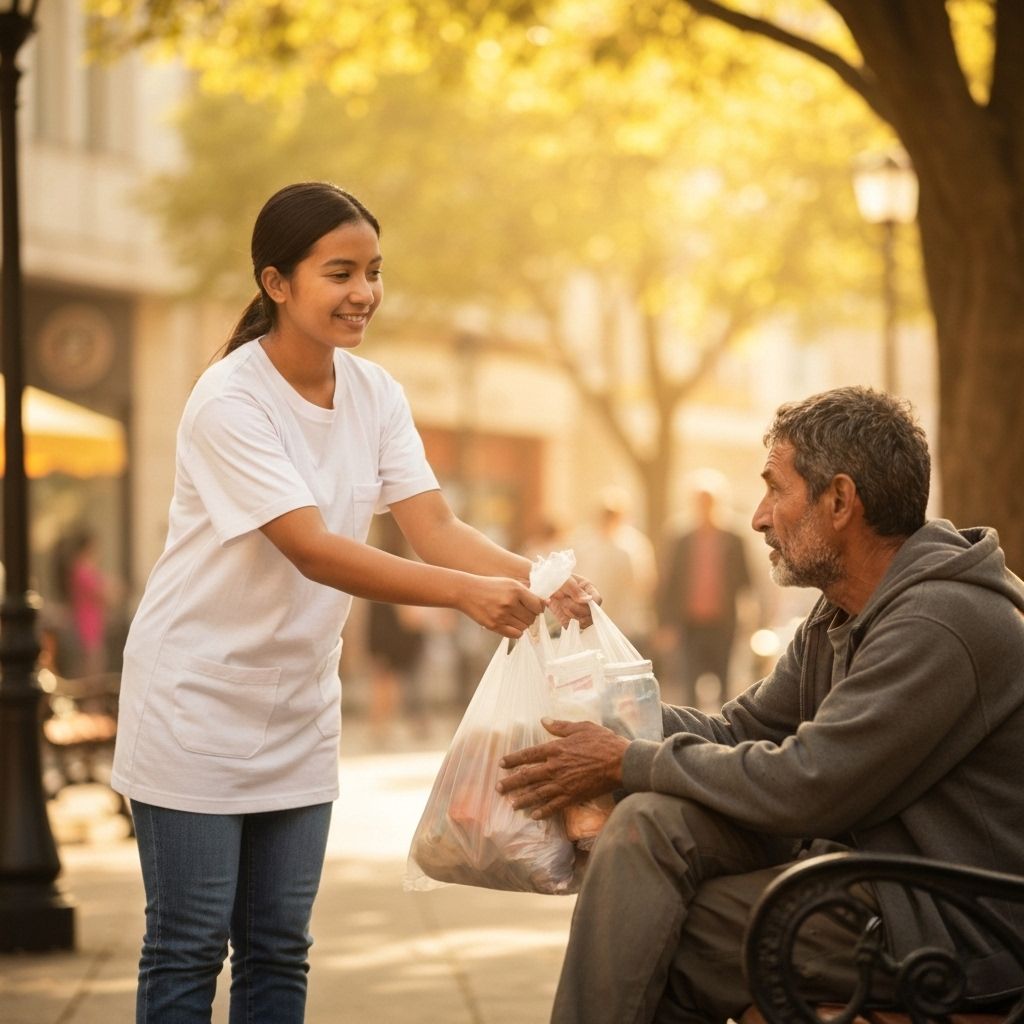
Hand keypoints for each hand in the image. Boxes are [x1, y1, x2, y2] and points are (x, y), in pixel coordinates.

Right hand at [459, 576, 545, 637]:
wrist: (466, 591)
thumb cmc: (491, 587)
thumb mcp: (510, 584)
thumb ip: (527, 593)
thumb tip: (547, 604)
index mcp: (515, 590)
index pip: (538, 605)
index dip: (539, 607)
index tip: (534, 607)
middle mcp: (509, 603)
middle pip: (532, 617)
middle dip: (531, 616)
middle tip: (523, 612)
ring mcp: (501, 615)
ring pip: (525, 627)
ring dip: (523, 624)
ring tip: (515, 617)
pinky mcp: (494, 626)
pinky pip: (516, 634)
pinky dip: (517, 631)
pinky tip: (511, 624)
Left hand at [496, 719, 628, 818]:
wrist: (620, 762)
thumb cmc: (602, 741)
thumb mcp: (581, 727)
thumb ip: (560, 726)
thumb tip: (544, 720)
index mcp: (556, 749)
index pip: (529, 755)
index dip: (514, 759)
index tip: (501, 764)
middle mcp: (555, 767)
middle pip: (528, 776)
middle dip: (512, 783)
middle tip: (498, 788)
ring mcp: (563, 784)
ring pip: (538, 793)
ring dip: (523, 799)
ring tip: (512, 805)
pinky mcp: (573, 796)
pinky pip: (554, 805)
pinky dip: (543, 811)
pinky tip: (534, 815)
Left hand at [548, 574, 600, 627]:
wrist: (541, 584)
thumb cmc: (554, 577)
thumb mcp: (564, 580)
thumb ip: (575, 590)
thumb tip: (588, 600)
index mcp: (588, 588)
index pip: (597, 600)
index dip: (590, 604)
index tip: (577, 601)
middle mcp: (586, 601)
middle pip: (591, 614)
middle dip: (577, 610)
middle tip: (564, 602)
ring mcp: (578, 611)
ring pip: (582, 622)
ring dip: (570, 616)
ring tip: (560, 605)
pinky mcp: (568, 618)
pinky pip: (570, 625)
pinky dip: (564, 621)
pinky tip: (558, 611)